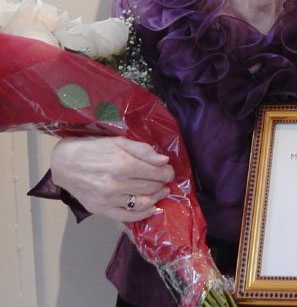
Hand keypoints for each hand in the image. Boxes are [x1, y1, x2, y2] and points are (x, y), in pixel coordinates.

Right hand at [51, 136, 173, 222]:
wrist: (64, 163)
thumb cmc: (93, 148)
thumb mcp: (118, 141)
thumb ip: (142, 150)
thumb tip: (163, 160)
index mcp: (123, 164)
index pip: (155, 172)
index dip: (167, 172)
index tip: (169, 171)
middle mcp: (117, 184)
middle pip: (150, 187)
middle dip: (163, 183)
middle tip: (166, 180)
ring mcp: (108, 199)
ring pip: (142, 202)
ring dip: (157, 197)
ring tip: (162, 192)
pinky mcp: (101, 210)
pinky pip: (127, 217)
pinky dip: (143, 214)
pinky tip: (153, 209)